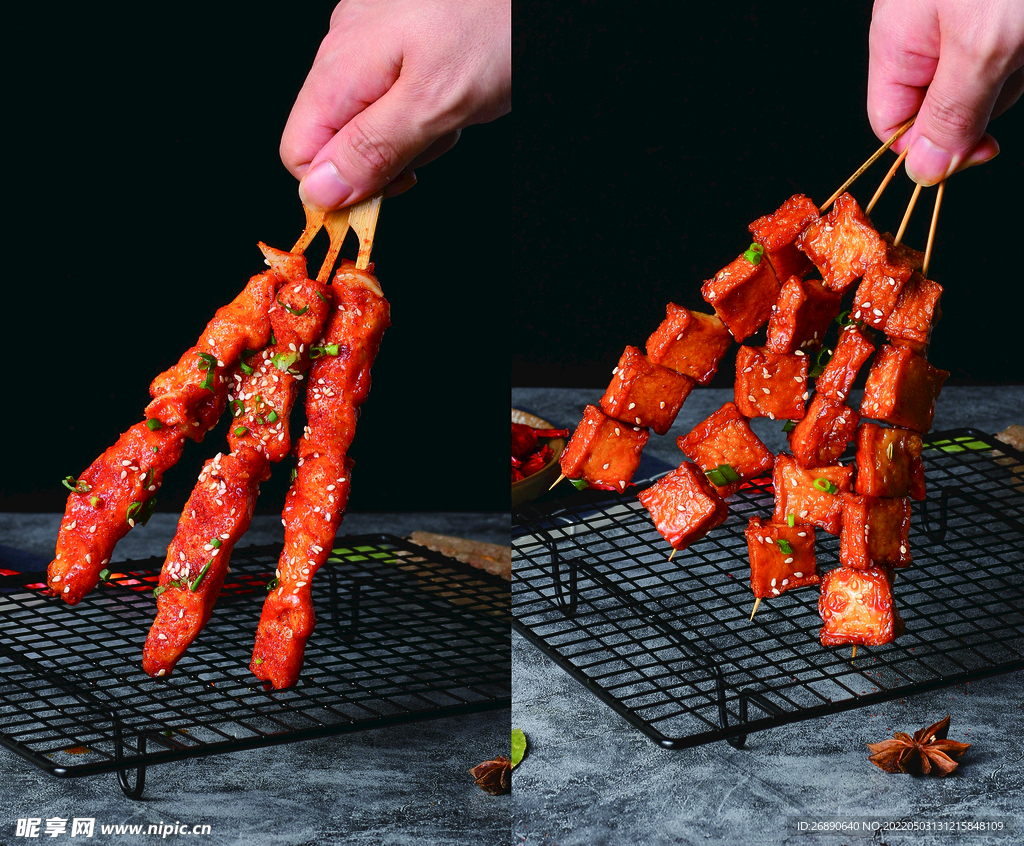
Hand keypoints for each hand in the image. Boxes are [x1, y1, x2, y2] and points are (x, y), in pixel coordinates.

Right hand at [281, 0, 510, 209]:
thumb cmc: (494, 27)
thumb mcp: (433, 105)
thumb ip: (372, 151)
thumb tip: (320, 192)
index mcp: (340, 68)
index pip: (299, 153)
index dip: (338, 186)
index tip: (384, 194)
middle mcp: (345, 49)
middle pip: (339, 141)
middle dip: (389, 156)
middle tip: (435, 134)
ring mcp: (371, 41)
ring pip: (373, 122)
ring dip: (416, 132)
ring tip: (453, 107)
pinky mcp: (399, 38)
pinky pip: (398, 95)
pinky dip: (427, 106)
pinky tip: (455, 89)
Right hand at [867, 0, 1023, 184]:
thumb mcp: (983, 49)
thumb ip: (951, 115)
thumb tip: (923, 172)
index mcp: (897, 43)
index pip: (893, 126)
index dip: (933, 145)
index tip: (979, 146)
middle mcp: (921, 31)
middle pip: (945, 104)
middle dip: (991, 92)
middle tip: (1015, 55)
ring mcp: (959, 17)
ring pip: (986, 77)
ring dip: (1019, 65)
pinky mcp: (995, 12)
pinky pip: (1008, 50)